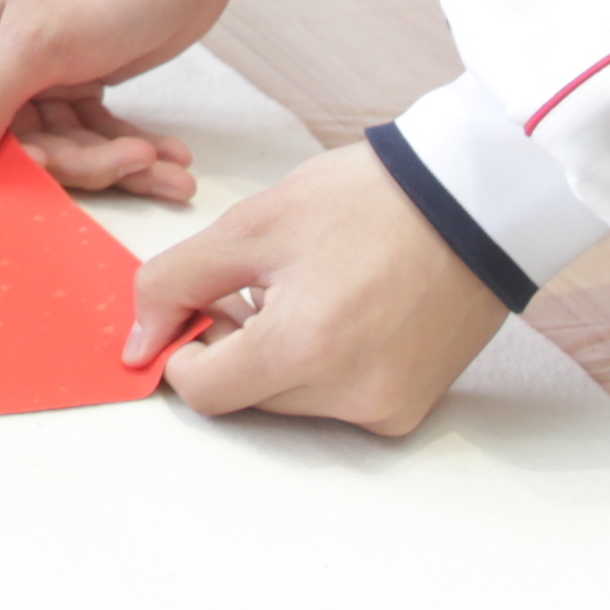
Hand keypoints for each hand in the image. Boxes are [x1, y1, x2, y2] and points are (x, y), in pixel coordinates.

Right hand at [0, 0, 239, 203]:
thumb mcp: (36, 45)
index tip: (32, 197)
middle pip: (16, 149)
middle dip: (81, 165)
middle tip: (135, 160)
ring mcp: (37, 79)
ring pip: (62, 150)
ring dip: (118, 165)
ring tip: (172, 169)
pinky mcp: (80, 86)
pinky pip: (95, 138)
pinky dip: (132, 152)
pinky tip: (171, 161)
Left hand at [124, 138, 514, 436]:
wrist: (472, 199)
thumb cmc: (364, 201)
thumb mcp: (252, 227)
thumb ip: (177, 283)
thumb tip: (137, 344)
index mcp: (301, 350)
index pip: (202, 393)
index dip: (184, 348)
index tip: (200, 305)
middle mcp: (347, 397)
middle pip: (248, 396)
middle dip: (234, 347)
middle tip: (256, 285)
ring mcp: (386, 409)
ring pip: (291, 401)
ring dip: (278, 356)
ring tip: (309, 290)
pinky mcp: (411, 409)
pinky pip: (339, 401)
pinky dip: (325, 366)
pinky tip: (346, 312)